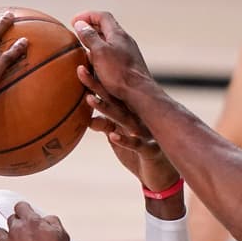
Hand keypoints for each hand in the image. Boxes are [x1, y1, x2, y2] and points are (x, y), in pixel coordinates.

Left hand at [0, 202, 72, 240]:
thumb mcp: (62, 237)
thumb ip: (53, 223)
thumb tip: (48, 220)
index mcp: (32, 222)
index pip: (22, 207)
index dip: (24, 211)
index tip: (24, 214)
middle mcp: (16, 230)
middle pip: (11, 220)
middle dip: (17, 226)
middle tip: (24, 235)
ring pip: (0, 234)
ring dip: (6, 238)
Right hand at [70, 11, 157, 102]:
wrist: (139, 94)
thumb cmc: (119, 73)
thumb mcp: (99, 52)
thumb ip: (89, 37)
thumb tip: (79, 24)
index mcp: (118, 34)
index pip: (102, 17)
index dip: (87, 16)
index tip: (73, 21)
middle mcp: (125, 42)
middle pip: (107, 29)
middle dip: (91, 28)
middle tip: (78, 32)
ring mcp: (128, 55)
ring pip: (110, 43)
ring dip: (95, 43)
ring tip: (84, 48)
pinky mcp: (129, 69)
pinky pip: (113, 57)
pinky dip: (101, 56)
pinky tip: (95, 65)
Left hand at [78, 66, 178, 191]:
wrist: (161, 176)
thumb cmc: (138, 155)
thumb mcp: (119, 138)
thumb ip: (105, 126)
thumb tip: (87, 118)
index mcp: (128, 114)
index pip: (109, 93)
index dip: (94, 79)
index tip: (80, 63)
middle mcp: (136, 119)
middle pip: (114, 99)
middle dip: (96, 85)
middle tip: (80, 70)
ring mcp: (143, 133)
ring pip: (123, 118)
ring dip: (106, 108)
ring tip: (90, 99)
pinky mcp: (149, 150)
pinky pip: (136, 144)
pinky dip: (125, 141)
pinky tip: (112, 136)